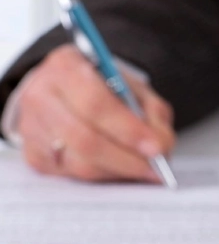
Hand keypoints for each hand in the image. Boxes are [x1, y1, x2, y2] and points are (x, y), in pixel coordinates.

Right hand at [17, 44, 175, 182]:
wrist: (66, 90)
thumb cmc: (103, 87)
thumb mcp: (134, 87)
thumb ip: (152, 112)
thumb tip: (161, 146)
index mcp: (65, 67)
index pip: (96, 104)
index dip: (128, 130)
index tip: (156, 147)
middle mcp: (40, 96)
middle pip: (85, 139)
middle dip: (127, 159)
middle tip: (155, 167)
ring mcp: (32, 128)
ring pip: (79, 162)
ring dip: (118, 171)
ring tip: (144, 170)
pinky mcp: (34, 155)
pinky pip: (72, 175)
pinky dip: (104, 176)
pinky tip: (121, 170)